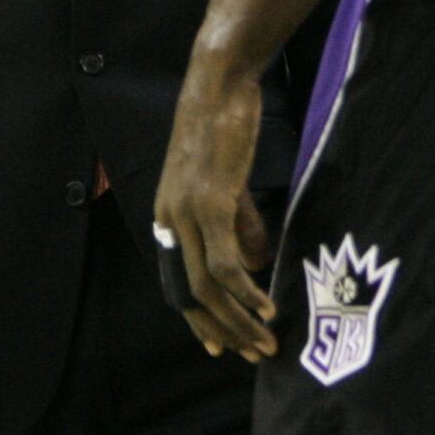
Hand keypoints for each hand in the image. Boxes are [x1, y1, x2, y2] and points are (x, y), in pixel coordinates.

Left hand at [154, 50, 276, 361]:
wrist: (218, 80)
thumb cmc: (224, 123)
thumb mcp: (228, 181)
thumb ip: (238, 222)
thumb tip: (254, 264)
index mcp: (167, 214)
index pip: (177, 281)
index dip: (199, 318)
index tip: (221, 346)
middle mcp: (170, 219)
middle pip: (189, 293)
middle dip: (221, 330)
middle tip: (252, 354)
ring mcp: (187, 212)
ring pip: (207, 286)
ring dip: (237, 321)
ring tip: (266, 341)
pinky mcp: (211, 202)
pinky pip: (226, 262)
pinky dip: (245, 292)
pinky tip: (266, 307)